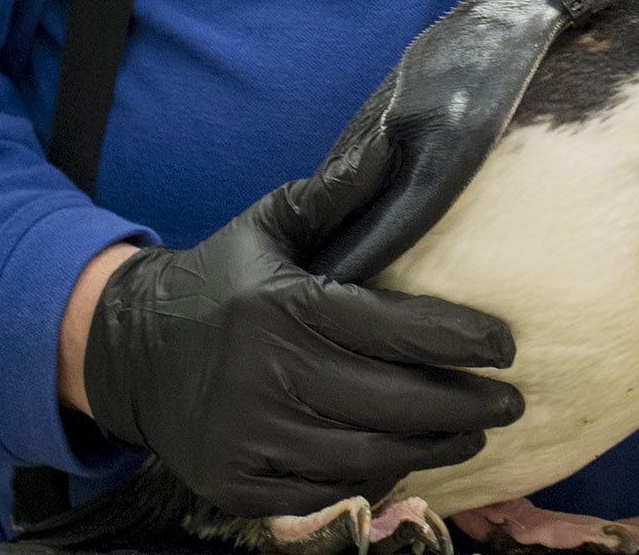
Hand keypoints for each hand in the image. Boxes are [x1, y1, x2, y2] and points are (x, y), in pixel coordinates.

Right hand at [82, 130, 523, 517]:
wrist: (128, 351)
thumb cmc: (219, 279)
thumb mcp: (270, 223)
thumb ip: (336, 192)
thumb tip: (392, 144)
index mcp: (283, 306)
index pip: (391, 328)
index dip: (457, 340)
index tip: (505, 346)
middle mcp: (267, 376)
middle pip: (392, 403)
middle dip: (464, 405)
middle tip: (510, 402)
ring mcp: (250, 438)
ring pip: (368, 457)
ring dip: (432, 448)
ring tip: (473, 432)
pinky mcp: (236, 484)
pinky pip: (325, 495)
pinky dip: (375, 483)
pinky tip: (408, 463)